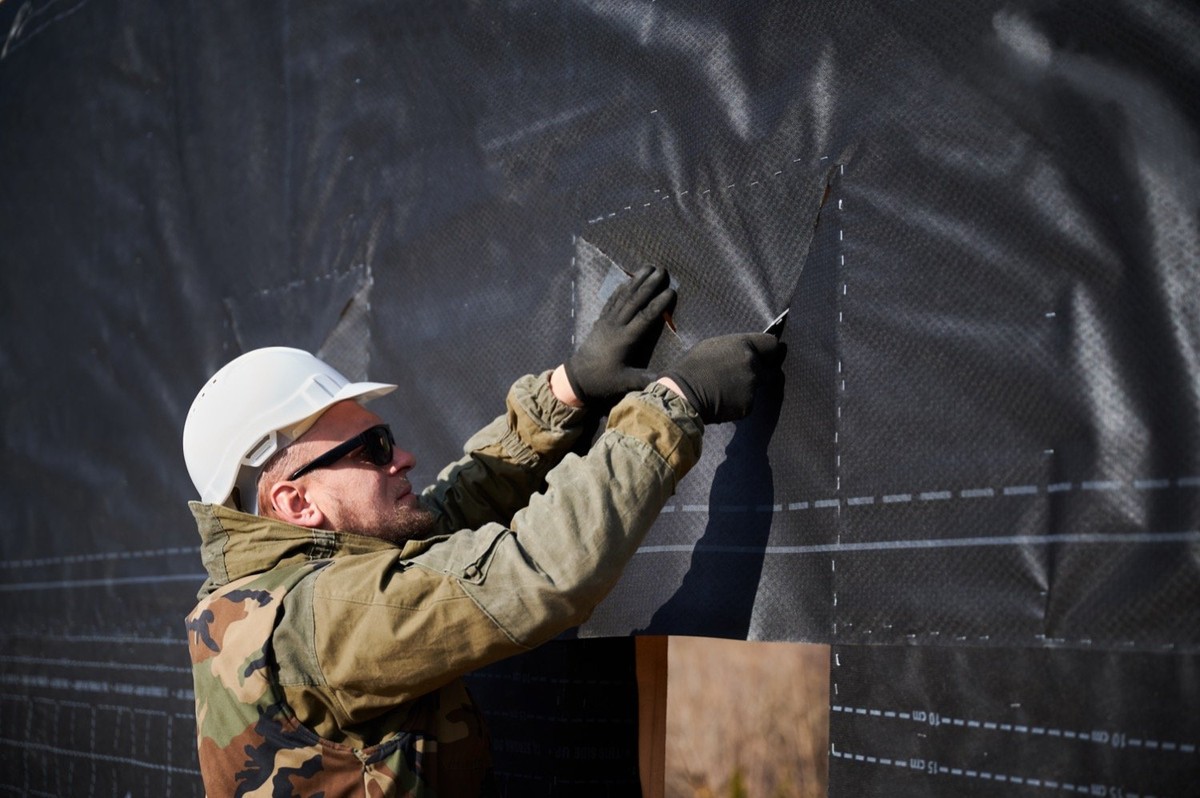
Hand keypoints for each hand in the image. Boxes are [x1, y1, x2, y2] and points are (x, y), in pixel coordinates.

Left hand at [564, 266, 675, 405]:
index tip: (671, 291)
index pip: (645, 317)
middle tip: (662, 270)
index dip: (658, 304)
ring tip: (648, 267)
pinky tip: (626, 281)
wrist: (576, 378)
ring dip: (636, 281)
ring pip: (623, 297)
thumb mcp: (624, 383)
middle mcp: (616, 326)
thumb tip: (667, 380)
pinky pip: (611, 301)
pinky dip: (620, 290)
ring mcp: (606, 322)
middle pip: (634, 301)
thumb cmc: (602, 381)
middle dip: (649, 284)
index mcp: (625, 339)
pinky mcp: (600, 322)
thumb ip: (645, 379)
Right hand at [661, 333, 784, 422]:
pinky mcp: (748, 406)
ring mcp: (752, 387)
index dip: (771, 351)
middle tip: (740, 375)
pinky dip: (739, 402)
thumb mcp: (713, 345)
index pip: (773, 345)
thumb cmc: (692, 367)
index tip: (769, 355)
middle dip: (760, 371)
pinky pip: (748, 402)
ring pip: (757, 386)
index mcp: (745, 345)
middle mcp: (753, 365)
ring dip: (746, 387)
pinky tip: (723, 399)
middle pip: (769, 368)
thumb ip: (735, 347)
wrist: (683, 395)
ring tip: (725, 388)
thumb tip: (747, 350)